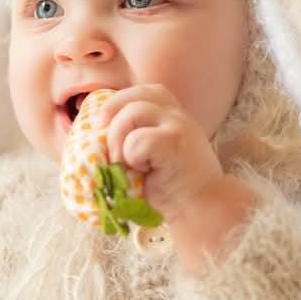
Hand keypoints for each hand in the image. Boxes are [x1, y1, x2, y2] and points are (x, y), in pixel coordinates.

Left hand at [96, 84, 223, 224]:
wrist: (202, 208)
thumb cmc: (173, 186)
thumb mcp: (156, 154)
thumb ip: (140, 135)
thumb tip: (98, 134)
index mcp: (173, 114)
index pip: (141, 92)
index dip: (118, 104)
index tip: (104, 126)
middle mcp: (177, 114)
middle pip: (133, 97)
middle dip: (111, 118)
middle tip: (107, 146)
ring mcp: (178, 125)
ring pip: (132, 114)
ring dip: (118, 141)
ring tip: (125, 164)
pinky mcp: (174, 142)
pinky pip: (137, 140)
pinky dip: (131, 157)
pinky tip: (142, 171)